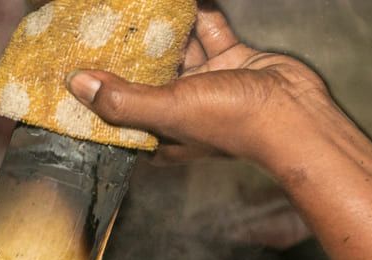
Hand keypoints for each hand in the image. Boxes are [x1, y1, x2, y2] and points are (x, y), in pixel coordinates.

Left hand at [66, 6, 332, 169]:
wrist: (294, 114)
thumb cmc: (232, 123)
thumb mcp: (169, 112)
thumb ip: (122, 100)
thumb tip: (77, 84)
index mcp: (160, 134)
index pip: (120, 110)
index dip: (99, 90)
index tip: (76, 64)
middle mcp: (180, 110)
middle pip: (144, 75)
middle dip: (128, 51)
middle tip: (104, 23)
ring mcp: (207, 84)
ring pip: (176, 48)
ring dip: (162, 27)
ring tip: (139, 5)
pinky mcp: (231, 60)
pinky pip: (208, 31)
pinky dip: (197, 13)